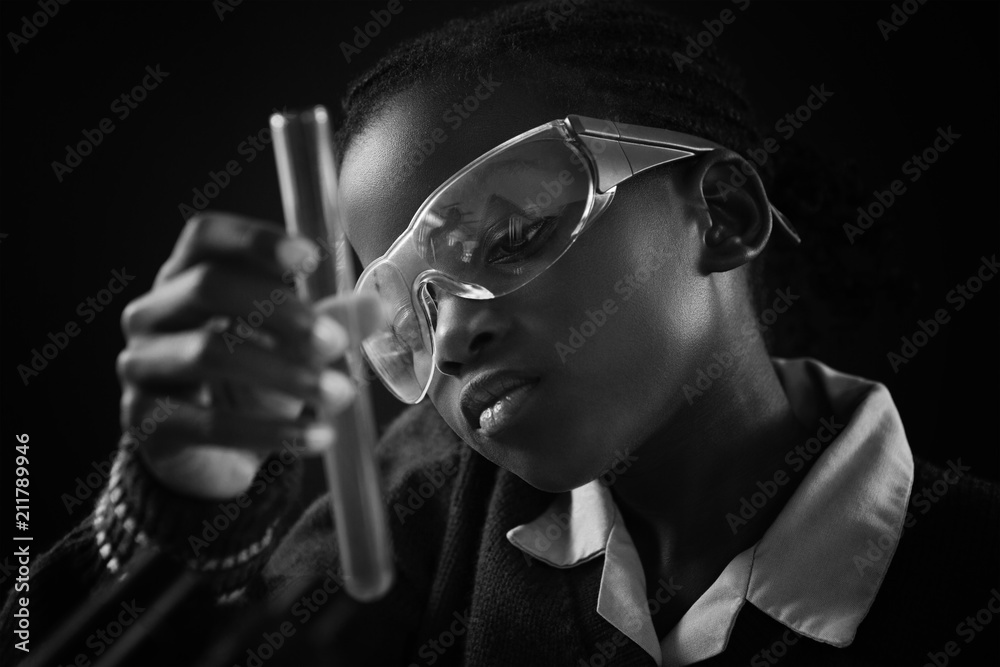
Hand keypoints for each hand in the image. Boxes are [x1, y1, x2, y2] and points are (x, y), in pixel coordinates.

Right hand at [116, 212, 367, 498]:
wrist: (208, 453)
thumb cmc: (249, 381)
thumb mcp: (292, 345)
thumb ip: (330, 320)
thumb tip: (377, 306)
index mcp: (186, 278)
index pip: (205, 237)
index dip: (256, 241)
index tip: (311, 257)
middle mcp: (152, 313)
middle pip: (208, 286)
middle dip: (280, 310)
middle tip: (335, 340)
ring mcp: (140, 366)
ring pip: (207, 354)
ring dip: (286, 375)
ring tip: (339, 395)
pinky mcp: (145, 421)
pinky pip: (208, 424)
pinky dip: (272, 432)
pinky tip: (318, 437)